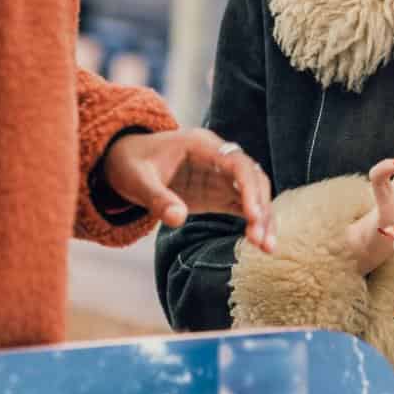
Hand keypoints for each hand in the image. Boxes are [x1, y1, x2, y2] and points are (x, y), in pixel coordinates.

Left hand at [102, 129, 275, 253]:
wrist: (125, 161)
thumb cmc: (131, 164)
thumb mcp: (137, 180)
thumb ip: (157, 198)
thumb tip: (178, 219)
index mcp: (200, 145)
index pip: (237, 163)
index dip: (249, 188)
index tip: (254, 215)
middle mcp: (217, 157)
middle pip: (252, 178)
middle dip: (261, 207)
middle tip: (262, 240)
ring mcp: (220, 175)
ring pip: (253, 193)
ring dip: (263, 218)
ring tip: (267, 248)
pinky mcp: (218, 192)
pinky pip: (243, 206)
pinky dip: (254, 222)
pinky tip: (260, 243)